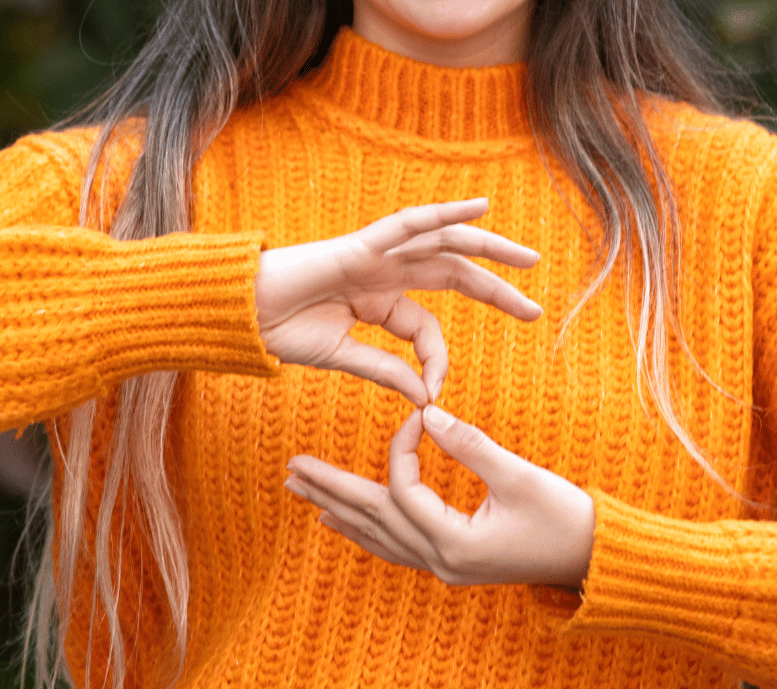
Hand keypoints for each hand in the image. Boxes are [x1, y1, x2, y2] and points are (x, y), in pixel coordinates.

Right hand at [255, 198, 541, 405]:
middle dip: (496, 288)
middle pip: (454, 274)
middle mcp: (385, 274)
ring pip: (444, 244)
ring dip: (489, 246)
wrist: (241, 314)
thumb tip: (424, 394)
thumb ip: (385, 369)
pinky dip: (445, 213)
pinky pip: (409, 224)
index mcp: (380, 302)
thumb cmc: (281, 332)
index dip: (437, 360)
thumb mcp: (343, 356)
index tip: (433, 393)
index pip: (428, 327)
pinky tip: (481, 206)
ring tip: (529, 259)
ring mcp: (375, 256)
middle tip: (535, 307)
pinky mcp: (360, 245)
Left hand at [284, 405, 595, 587]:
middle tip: (291, 470)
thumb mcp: (519, 477)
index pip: (404, 490)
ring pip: (379, 538)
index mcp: (454, 543)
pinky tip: (343, 524)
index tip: (413, 414)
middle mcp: (441, 562)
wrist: (596, 559)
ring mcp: (444, 568)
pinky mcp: (453, 564)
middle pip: (372, 521)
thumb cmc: (565, 517)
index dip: (400, 448)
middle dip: (331, 492)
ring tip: (304, 496)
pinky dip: (367, 532)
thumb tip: (427, 412)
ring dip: (341, 512)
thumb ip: (470, 445)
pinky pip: (396, 548)